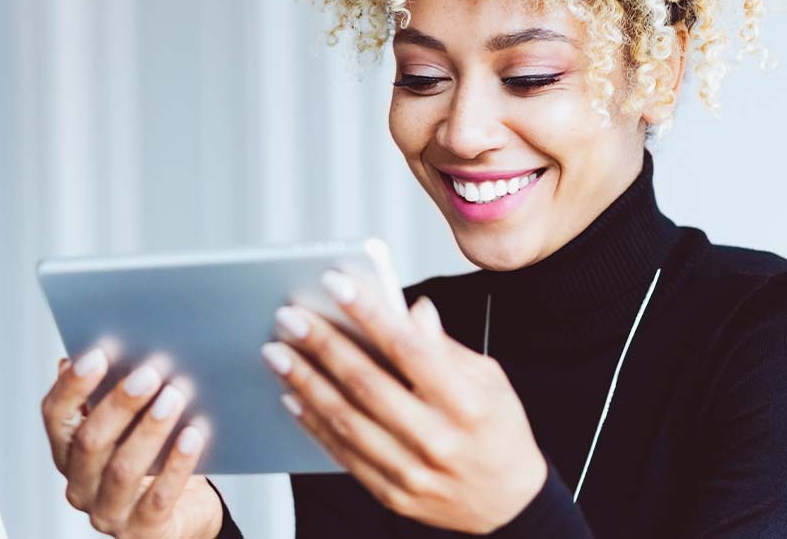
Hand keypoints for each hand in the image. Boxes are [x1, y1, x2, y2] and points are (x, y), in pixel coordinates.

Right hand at [41, 352, 223, 538]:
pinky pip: (158, 498)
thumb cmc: (156, 460)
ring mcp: (108, 513)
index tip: (99, 353)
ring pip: (122, 469)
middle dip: (120, 404)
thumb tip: (111, 348)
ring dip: (150, 430)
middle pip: (90, 441)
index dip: (73, 385)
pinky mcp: (143, 532)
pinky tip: (193, 436)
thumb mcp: (133, 424)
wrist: (185, 513)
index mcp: (69, 451)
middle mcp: (80, 485)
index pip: (55, 416)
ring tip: (176, 397)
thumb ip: (115, 392)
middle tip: (151, 372)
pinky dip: (176, 465)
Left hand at [260, 271, 547, 533]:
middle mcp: (437, 439)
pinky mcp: (392, 494)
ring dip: (306, 382)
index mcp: (466, 404)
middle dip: (322, 345)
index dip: (369, 312)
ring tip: (278, 353)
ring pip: (346, 420)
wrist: (508, 504)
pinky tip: (293, 395)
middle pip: (367, 384)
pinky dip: (313, 423)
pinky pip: (342, 454)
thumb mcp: (489, 380)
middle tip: (289, 318)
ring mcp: (412, 472)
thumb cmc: (498, 431)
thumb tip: (411, 309)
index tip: (335, 283)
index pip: (409, 348)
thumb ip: (444, 347)